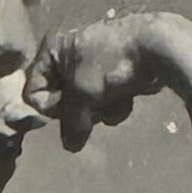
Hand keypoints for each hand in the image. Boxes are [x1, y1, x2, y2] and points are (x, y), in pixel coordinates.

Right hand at [23, 15, 183, 151]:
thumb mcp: (82, 96)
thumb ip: (70, 123)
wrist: (157, 47)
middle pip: (62, 101)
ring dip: (100, 109)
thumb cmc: (110, 65)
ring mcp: (94, 64)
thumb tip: (72, 145)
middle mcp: (70, 54)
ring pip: (86, 104)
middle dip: (80, 110)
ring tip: (114, 99)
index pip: (34, 92)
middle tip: (92, 106)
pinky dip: (116, 102)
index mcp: (52, 48)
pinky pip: (106, 99)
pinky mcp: (116, 73)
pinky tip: (128, 96)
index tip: (67, 108)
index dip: (50, 107)